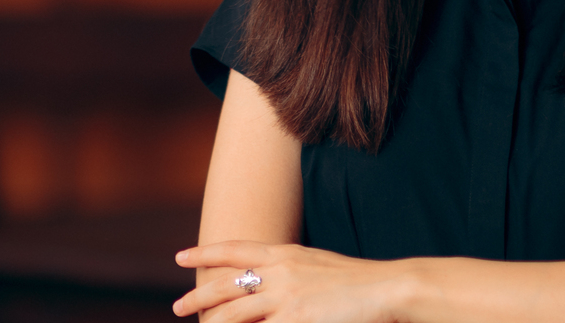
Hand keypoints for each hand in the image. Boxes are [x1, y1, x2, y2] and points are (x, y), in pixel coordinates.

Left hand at [173, 241, 407, 322]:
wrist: (388, 288)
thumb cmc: (359, 281)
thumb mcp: (317, 266)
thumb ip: (291, 271)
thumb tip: (268, 281)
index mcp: (286, 253)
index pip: (235, 249)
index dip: (205, 252)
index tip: (180, 255)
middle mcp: (281, 270)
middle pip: (227, 283)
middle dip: (198, 295)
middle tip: (177, 306)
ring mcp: (287, 296)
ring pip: (234, 312)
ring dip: (211, 322)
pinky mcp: (297, 319)